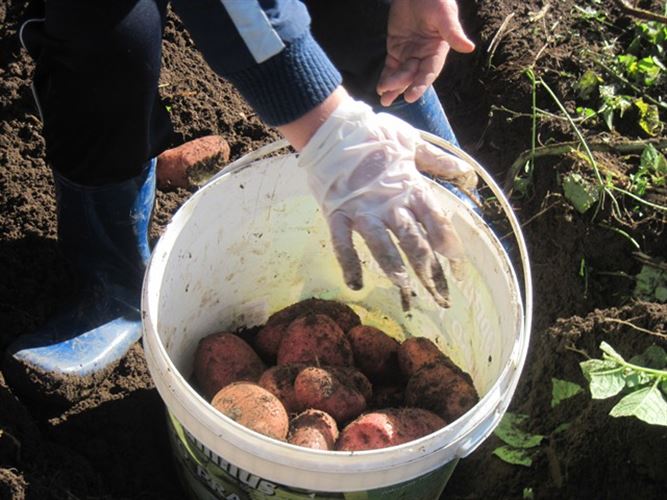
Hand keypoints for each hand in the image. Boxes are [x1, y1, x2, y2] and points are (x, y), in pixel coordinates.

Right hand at [298, 98, 476, 309]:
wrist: (334, 127)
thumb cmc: (374, 134)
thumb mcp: (412, 144)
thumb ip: (438, 162)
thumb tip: (468, 174)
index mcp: (411, 188)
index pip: (437, 223)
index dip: (450, 247)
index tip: (459, 269)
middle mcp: (391, 204)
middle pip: (415, 243)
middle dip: (430, 272)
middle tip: (441, 297)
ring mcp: (363, 211)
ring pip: (383, 247)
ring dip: (396, 270)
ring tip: (406, 291)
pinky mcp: (338, 214)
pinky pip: (343, 243)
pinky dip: (349, 263)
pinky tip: (356, 285)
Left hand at [377, 0, 474, 105]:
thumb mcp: (444, 15)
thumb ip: (453, 32)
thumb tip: (469, 48)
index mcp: (437, 51)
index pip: (429, 72)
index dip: (420, 85)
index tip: (411, 96)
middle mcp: (424, 56)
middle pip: (412, 76)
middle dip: (401, 87)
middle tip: (388, 98)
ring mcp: (410, 54)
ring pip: (401, 74)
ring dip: (392, 87)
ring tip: (384, 99)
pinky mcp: (397, 49)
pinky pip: (391, 66)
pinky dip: (386, 76)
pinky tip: (380, 88)